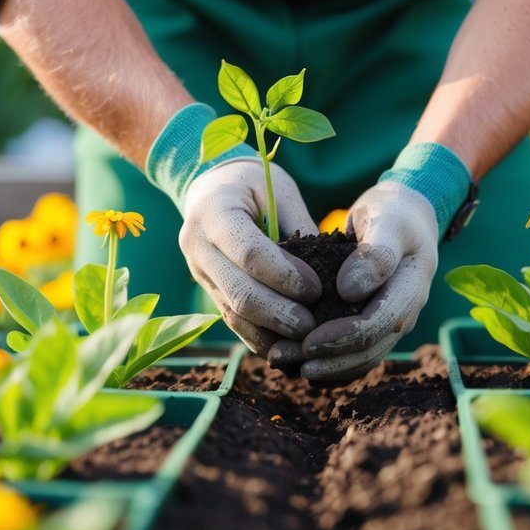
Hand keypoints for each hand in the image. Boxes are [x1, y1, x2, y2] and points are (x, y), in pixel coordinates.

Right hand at [179, 158, 320, 355]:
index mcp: (214, 210)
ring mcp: (197, 270)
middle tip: (313, 328)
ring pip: (232, 312)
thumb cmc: (253, 183)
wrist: (211, 186)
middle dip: (278, 314)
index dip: (284, 276)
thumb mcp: (279, 191)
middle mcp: (197, 244)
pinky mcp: (205, 288)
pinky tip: (284, 347)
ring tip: (304, 343)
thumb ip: (299, 228)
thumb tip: (332, 273)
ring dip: (269, 332)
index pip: (249, 253)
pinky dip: (257, 336)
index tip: (316, 290)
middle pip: (238, 291)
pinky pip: (230, 319)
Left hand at [297, 181, 438, 380]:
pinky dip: (331, 363)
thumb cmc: (392, 212)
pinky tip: (299, 363)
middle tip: (283, 357)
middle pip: (371, 349)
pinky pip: (357, 354)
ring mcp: (393, 320)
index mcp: (413, 286)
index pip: (381, 323)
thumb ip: (376, 255)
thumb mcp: (388, 221)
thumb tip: (350, 293)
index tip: (308, 341)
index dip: (345, 336)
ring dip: (325, 367)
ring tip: (283, 361)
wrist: (405, 216)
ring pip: (363, 357)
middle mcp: (406, 311)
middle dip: (329, 360)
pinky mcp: (377, 324)